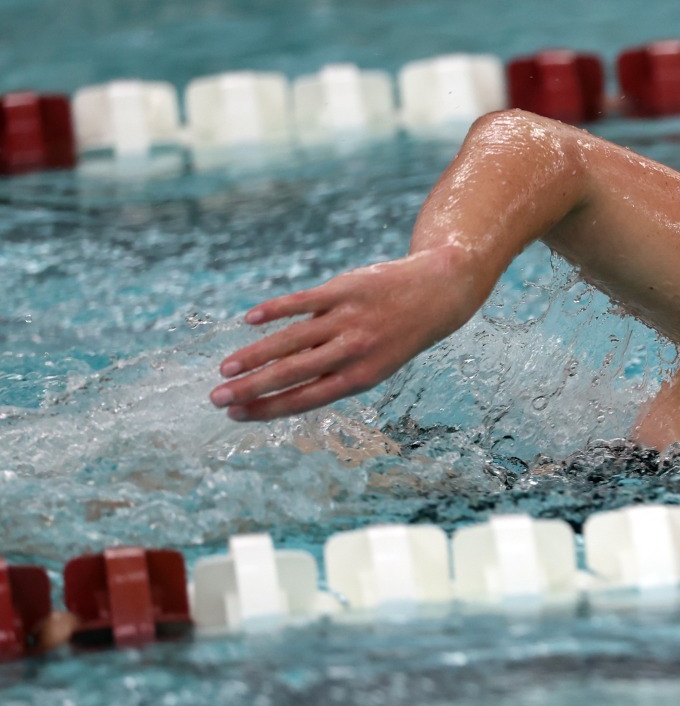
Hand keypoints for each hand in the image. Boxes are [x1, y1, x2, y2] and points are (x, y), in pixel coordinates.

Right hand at [210, 250, 485, 421]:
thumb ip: (330, 370)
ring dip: (255, 354)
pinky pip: (302, 301)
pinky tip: (250, 321)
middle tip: (217, 397)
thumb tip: (278, 380)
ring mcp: (347, 319)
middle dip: (252, 387)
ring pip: (292, 339)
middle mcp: (354, 350)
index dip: (269, 408)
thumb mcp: (373, 363)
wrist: (436, 294)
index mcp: (361, 376)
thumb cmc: (395, 337)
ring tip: (226, 367)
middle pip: (293, 373)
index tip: (237, 415)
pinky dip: (275, 310)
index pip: (307, 398)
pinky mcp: (342, 290)